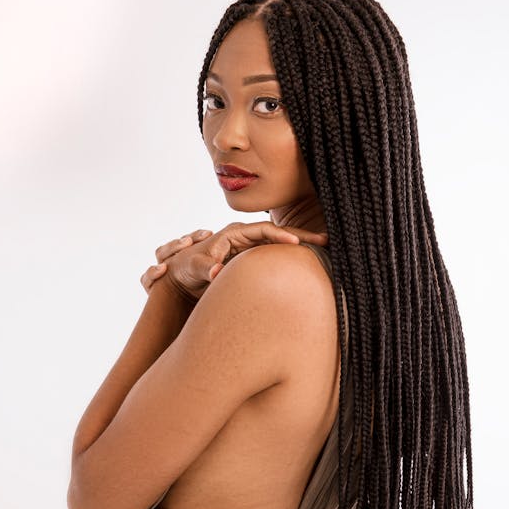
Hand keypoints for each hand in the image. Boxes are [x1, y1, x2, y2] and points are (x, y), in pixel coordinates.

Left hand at [143, 221, 329, 304]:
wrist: (182, 277)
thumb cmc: (186, 268)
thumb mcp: (194, 266)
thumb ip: (206, 268)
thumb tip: (217, 273)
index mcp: (234, 233)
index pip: (264, 230)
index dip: (282, 235)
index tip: (299, 243)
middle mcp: (245, 238)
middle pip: (278, 235)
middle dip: (302, 236)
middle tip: (326, 240)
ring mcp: (250, 250)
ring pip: (280, 246)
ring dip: (302, 247)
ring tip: (326, 250)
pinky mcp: (251, 262)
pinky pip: (275, 258)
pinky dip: (292, 259)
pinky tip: (309, 265)